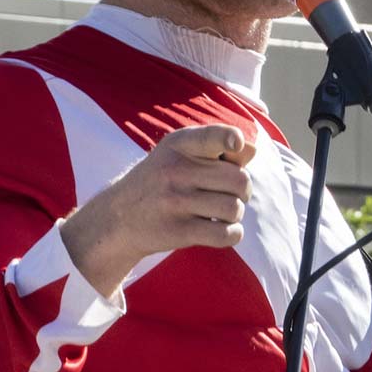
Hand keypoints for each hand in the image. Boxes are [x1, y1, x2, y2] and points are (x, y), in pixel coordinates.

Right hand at [60, 125, 255, 297]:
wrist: (120, 217)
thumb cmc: (162, 181)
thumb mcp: (180, 154)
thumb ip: (217, 147)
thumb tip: (251, 149)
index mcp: (180, 145)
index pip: (213, 137)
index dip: (230, 139)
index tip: (235, 145)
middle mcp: (176, 171)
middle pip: (239, 180)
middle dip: (243, 191)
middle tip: (228, 194)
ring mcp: (176, 201)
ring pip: (234, 208)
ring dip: (234, 214)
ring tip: (219, 212)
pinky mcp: (178, 231)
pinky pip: (226, 234)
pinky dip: (233, 234)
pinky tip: (222, 229)